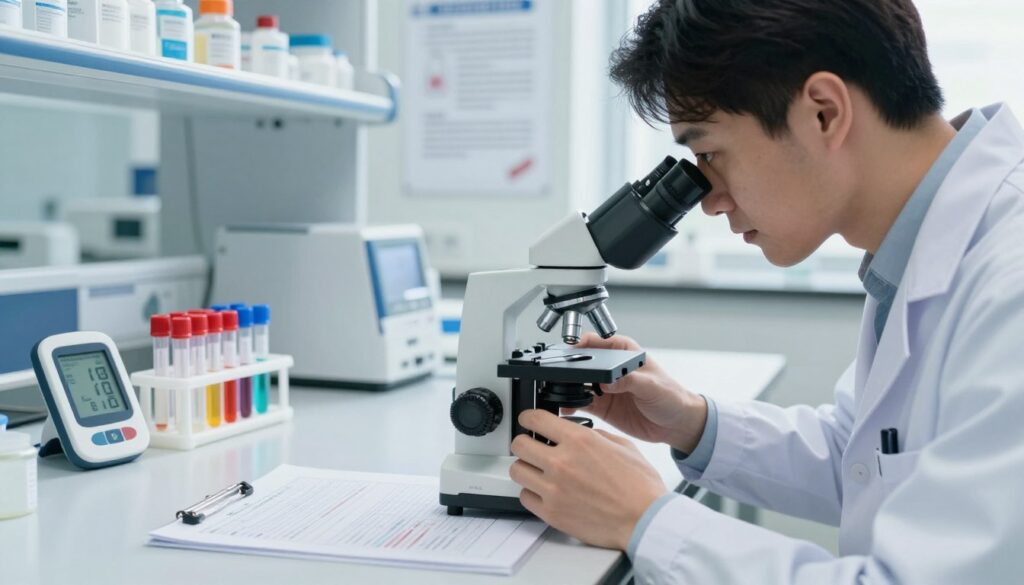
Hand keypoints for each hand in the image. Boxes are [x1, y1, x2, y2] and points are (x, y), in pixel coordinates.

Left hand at [510, 409, 666, 549]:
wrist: (645, 520)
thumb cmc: (640, 487)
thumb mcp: (622, 445)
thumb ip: (595, 435)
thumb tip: (579, 433)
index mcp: (579, 440)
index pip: (535, 419)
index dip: (528, 417)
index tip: (528, 421)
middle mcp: (562, 462)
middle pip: (519, 444)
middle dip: (524, 442)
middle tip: (531, 446)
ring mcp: (554, 489)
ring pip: (517, 470)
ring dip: (526, 468)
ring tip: (537, 470)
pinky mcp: (552, 513)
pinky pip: (525, 497)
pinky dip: (532, 493)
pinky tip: (544, 491)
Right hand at [571, 333, 707, 453]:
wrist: (676, 424)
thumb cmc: (672, 396)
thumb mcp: (653, 385)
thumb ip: (630, 380)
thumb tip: (609, 381)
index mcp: (622, 351)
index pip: (595, 341)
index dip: (580, 344)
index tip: (571, 351)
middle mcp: (609, 367)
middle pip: (581, 362)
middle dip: (569, 369)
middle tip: (562, 376)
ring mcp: (603, 387)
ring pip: (576, 383)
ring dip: (567, 388)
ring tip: (562, 394)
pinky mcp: (601, 405)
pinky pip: (579, 402)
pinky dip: (571, 404)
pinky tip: (568, 407)